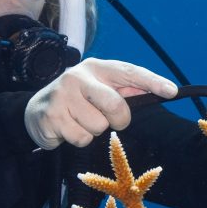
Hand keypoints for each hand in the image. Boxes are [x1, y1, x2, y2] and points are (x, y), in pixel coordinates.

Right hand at [24, 57, 174, 149]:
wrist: (34, 113)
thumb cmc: (76, 102)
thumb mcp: (98, 90)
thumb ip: (124, 91)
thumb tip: (161, 91)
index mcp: (96, 68)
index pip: (129, 72)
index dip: (152, 82)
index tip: (172, 91)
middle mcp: (79, 76)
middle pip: (116, 106)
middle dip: (118, 120)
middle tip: (105, 119)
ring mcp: (63, 94)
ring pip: (99, 126)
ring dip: (93, 131)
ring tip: (79, 121)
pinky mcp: (52, 115)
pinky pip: (82, 138)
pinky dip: (79, 140)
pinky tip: (67, 129)